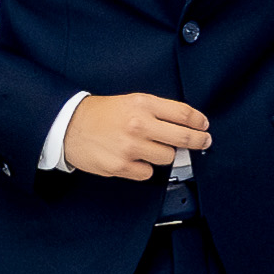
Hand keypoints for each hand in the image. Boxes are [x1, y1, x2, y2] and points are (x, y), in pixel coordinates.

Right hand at [65, 91, 209, 177]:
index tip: (203, 126)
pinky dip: (144, 168)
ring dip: (163, 154)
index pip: (183, 114)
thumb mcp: (131, 101)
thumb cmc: (101, 114)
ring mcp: (130, 147)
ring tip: (149, 147)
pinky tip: (134, 159)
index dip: (199, 122)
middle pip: (182, 138)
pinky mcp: (121, 166)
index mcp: (143, 105)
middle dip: (198, 141)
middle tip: (203, 142)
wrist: (69, 126)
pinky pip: (148, 173)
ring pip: (167, 157)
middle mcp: (139, 125)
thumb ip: (157, 111)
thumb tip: (186, 124)